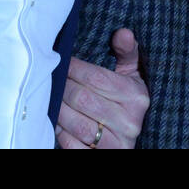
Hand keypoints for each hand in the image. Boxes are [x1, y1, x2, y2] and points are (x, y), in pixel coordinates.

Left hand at [56, 29, 148, 148]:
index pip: (98, 78)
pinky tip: (56, 121)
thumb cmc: (129, 102)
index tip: (62, 61)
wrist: (129, 140)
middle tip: (51, 77)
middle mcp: (130, 121)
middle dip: (63, 86)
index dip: (75, 68)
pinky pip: (73, 145)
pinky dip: (60, 132)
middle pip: (83, 99)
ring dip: (58, 109)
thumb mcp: (133, 76)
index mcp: (137, 97)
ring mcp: (116, 143)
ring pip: (77, 123)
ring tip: (51, 97)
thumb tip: (122, 32)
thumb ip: (127, 53)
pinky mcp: (103, 157)